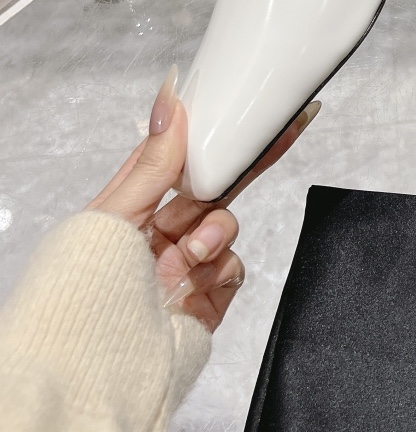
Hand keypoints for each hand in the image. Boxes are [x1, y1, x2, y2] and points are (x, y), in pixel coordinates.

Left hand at [87, 66, 318, 331]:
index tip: (238, 105)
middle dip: (237, 168)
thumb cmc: (86, 290)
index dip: (205, 131)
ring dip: (217, 231)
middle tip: (279, 132)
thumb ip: (154, 161)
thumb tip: (170, 100)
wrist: (98, 366)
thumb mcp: (116, 214)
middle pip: (211, 188)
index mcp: (131, 208)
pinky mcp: (207, 296)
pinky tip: (197, 279)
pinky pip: (233, 266)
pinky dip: (220, 268)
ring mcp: (185, 265)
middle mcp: (159, 234)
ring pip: (226, 224)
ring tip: (195, 250)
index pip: (174, 157)